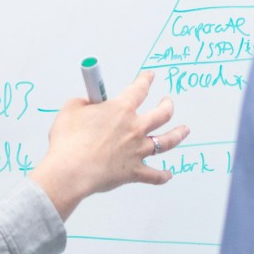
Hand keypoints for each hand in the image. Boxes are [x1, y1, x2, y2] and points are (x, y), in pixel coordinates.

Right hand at [29, 72, 189, 219]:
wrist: (71, 170)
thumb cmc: (68, 141)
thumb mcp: (70, 110)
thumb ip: (83, 103)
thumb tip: (88, 104)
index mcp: (120, 109)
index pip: (139, 89)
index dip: (145, 80)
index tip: (149, 77)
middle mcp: (134, 128)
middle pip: (161, 114)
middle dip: (167, 106)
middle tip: (168, 102)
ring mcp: (137, 151)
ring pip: (166, 142)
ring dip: (177, 134)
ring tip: (184, 130)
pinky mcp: (133, 172)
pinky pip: (154, 175)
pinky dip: (162, 176)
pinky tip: (168, 175)